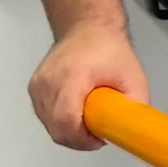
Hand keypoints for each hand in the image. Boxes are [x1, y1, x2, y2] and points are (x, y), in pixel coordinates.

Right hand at [28, 18, 148, 148]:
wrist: (88, 27)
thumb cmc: (109, 50)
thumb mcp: (133, 80)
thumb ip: (133, 109)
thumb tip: (132, 133)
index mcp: (73, 75)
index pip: (66, 119)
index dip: (82, 139)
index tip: (98, 139)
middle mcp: (49, 80)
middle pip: (56, 127)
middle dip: (78, 139)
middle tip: (97, 132)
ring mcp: (38, 84)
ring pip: (49, 125)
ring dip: (69, 131)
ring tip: (88, 118)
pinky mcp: (34, 87)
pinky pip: (45, 116)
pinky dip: (59, 121)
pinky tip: (76, 112)